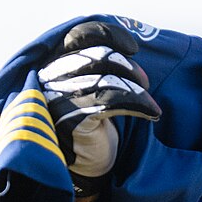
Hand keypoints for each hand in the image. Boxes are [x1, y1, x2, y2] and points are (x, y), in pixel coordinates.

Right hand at [38, 21, 161, 177]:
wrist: (83, 166)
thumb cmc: (92, 123)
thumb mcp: (94, 87)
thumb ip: (100, 64)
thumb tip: (131, 48)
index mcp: (54, 61)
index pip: (79, 34)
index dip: (109, 35)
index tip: (133, 48)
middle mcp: (49, 76)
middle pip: (96, 56)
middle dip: (127, 67)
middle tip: (145, 83)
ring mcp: (56, 98)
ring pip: (105, 79)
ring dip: (136, 90)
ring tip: (151, 103)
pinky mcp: (69, 120)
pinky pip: (108, 102)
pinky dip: (137, 105)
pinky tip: (152, 113)